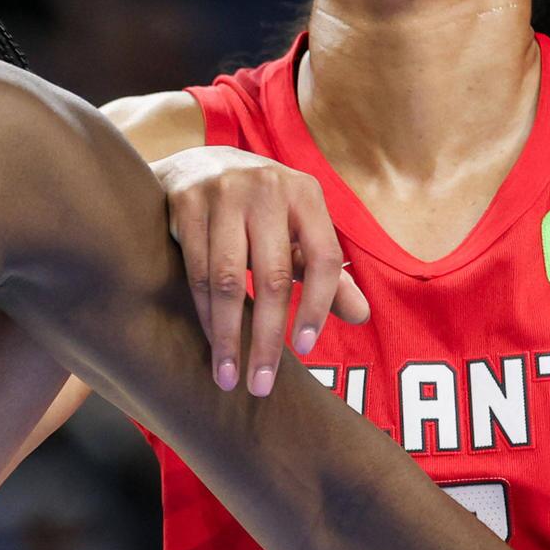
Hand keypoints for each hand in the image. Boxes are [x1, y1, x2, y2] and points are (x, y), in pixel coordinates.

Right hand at [152, 146, 369, 395]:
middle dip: (267, 338)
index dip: (318, 307)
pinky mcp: (186, 203)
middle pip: (274, 277)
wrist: (197, 165)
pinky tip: (210, 342)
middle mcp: (267, 188)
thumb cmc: (258, 211)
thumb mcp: (297, 232)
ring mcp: (223, 193)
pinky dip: (203, 312)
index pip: (324, 259)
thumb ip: (326, 274)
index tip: (305, 350)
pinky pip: (196, 270)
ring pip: (227, 280)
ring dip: (227, 336)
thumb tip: (363, 317)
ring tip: (228, 377)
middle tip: (261, 384)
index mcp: (305, 194)